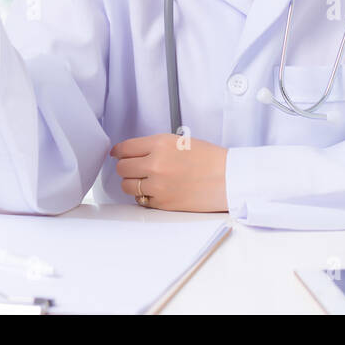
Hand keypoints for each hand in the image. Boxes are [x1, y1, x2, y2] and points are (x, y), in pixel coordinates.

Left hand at [110, 133, 228, 212]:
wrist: (227, 179)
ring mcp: (157, 185)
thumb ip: (155, 146)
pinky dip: (145, 197)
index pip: (125, 148)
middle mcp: (155, 164)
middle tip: (133, 168)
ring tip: (145, 181)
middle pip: (122, 168)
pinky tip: (156, 191)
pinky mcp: (162, 203)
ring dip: (132, 183)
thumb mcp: (179, 141)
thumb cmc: (209, 159)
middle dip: (126, 168)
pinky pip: (141, 201)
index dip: (118, 152)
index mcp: (160, 144)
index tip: (117, 154)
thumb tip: (133, 153)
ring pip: (127, 186)